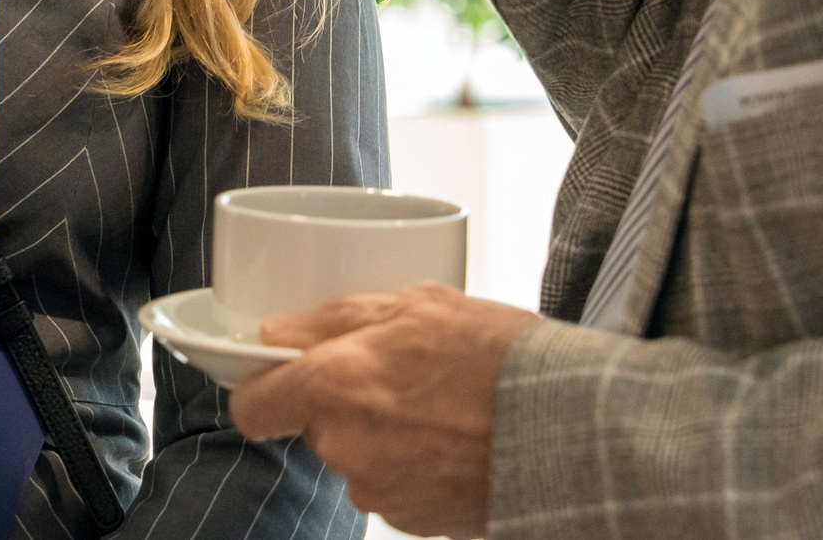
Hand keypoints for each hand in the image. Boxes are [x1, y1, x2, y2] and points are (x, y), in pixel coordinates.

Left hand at [228, 285, 539, 539]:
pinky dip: (413, 467)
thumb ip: (333, 318)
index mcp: (335, 385)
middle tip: (399, 375)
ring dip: (382, 435)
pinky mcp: (413, 521)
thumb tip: (277, 332)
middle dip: (344, 403)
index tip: (282, 377)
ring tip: (439, 408)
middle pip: (313, 427)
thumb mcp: (418, 304)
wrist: (570, 429)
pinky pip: (392, 487)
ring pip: (356, 457)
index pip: (252, 406)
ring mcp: (379, 491)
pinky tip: (453, 441)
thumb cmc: (500, 357)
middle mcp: (345, 446)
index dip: (263, 390)